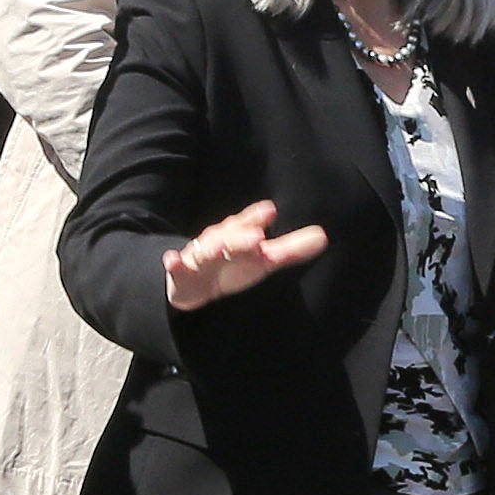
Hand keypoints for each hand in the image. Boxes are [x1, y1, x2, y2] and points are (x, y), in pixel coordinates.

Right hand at [164, 197, 328, 312]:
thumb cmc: (232, 266)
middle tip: (256, 237)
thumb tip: (323, 236)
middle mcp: (218, 242)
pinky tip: (172, 260)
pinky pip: (175, 268)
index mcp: (237, 236)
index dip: (256, 218)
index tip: (269, 212)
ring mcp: (198, 257)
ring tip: (220, 247)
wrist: (190, 283)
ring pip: (204, 251)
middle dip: (241, 236)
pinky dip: (173, 263)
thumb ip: (289, 249)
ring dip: (212, 248)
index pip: (247, 224)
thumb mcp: (261, 259)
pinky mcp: (180, 274)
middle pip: (230, 238)